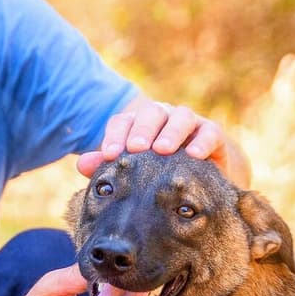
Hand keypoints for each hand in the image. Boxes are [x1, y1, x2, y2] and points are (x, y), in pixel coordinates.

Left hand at [77, 93, 250, 186]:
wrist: (199, 183)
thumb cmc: (159, 177)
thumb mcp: (135, 173)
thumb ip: (109, 167)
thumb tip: (81, 166)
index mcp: (140, 125)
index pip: (124, 122)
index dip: (115, 136)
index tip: (108, 156)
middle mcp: (164, 119)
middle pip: (152, 112)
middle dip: (142, 129)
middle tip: (135, 148)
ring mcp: (190, 125)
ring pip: (181, 116)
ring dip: (171, 131)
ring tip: (163, 150)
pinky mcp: (212, 135)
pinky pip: (209, 132)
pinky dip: (202, 141)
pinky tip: (194, 155)